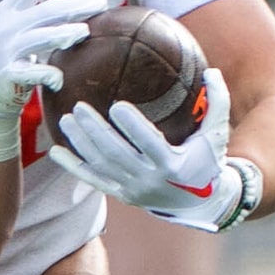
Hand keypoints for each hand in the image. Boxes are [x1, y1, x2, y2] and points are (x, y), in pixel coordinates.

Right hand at [0, 0, 104, 162]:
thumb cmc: (14, 50)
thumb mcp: (19, 23)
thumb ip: (42, 10)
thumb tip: (82, 0)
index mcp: (9, 8)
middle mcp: (6, 26)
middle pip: (46, 9)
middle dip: (76, 5)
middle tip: (100, 4)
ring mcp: (7, 50)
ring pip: (42, 37)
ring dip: (66, 33)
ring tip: (84, 31)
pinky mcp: (10, 73)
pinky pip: (37, 72)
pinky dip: (52, 74)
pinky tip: (60, 78)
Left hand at [50, 68, 259, 231]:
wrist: (201, 202)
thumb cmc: (208, 161)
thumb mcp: (217, 134)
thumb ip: (217, 102)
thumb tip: (214, 72)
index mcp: (172, 164)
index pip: (149, 144)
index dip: (133, 127)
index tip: (117, 106)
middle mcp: (149, 179)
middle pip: (117, 154)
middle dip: (96, 132)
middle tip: (79, 108)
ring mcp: (133, 190)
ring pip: (102, 167)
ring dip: (82, 144)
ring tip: (67, 120)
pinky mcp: (122, 196)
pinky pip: (94, 181)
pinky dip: (74, 167)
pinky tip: (56, 152)